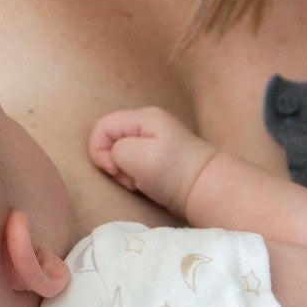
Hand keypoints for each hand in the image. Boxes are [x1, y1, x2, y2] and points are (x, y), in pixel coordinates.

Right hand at [87, 106, 218, 215]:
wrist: (207, 189)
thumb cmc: (174, 172)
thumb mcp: (137, 157)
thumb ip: (115, 150)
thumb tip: (112, 156)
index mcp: (144, 117)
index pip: (102, 126)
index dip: (100, 150)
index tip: (115, 170)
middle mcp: (148, 124)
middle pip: (111, 139)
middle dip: (113, 162)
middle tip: (131, 177)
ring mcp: (154, 140)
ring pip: (120, 153)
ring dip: (124, 171)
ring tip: (140, 182)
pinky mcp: (157, 157)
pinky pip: (132, 163)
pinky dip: (133, 175)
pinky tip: (146, 183)